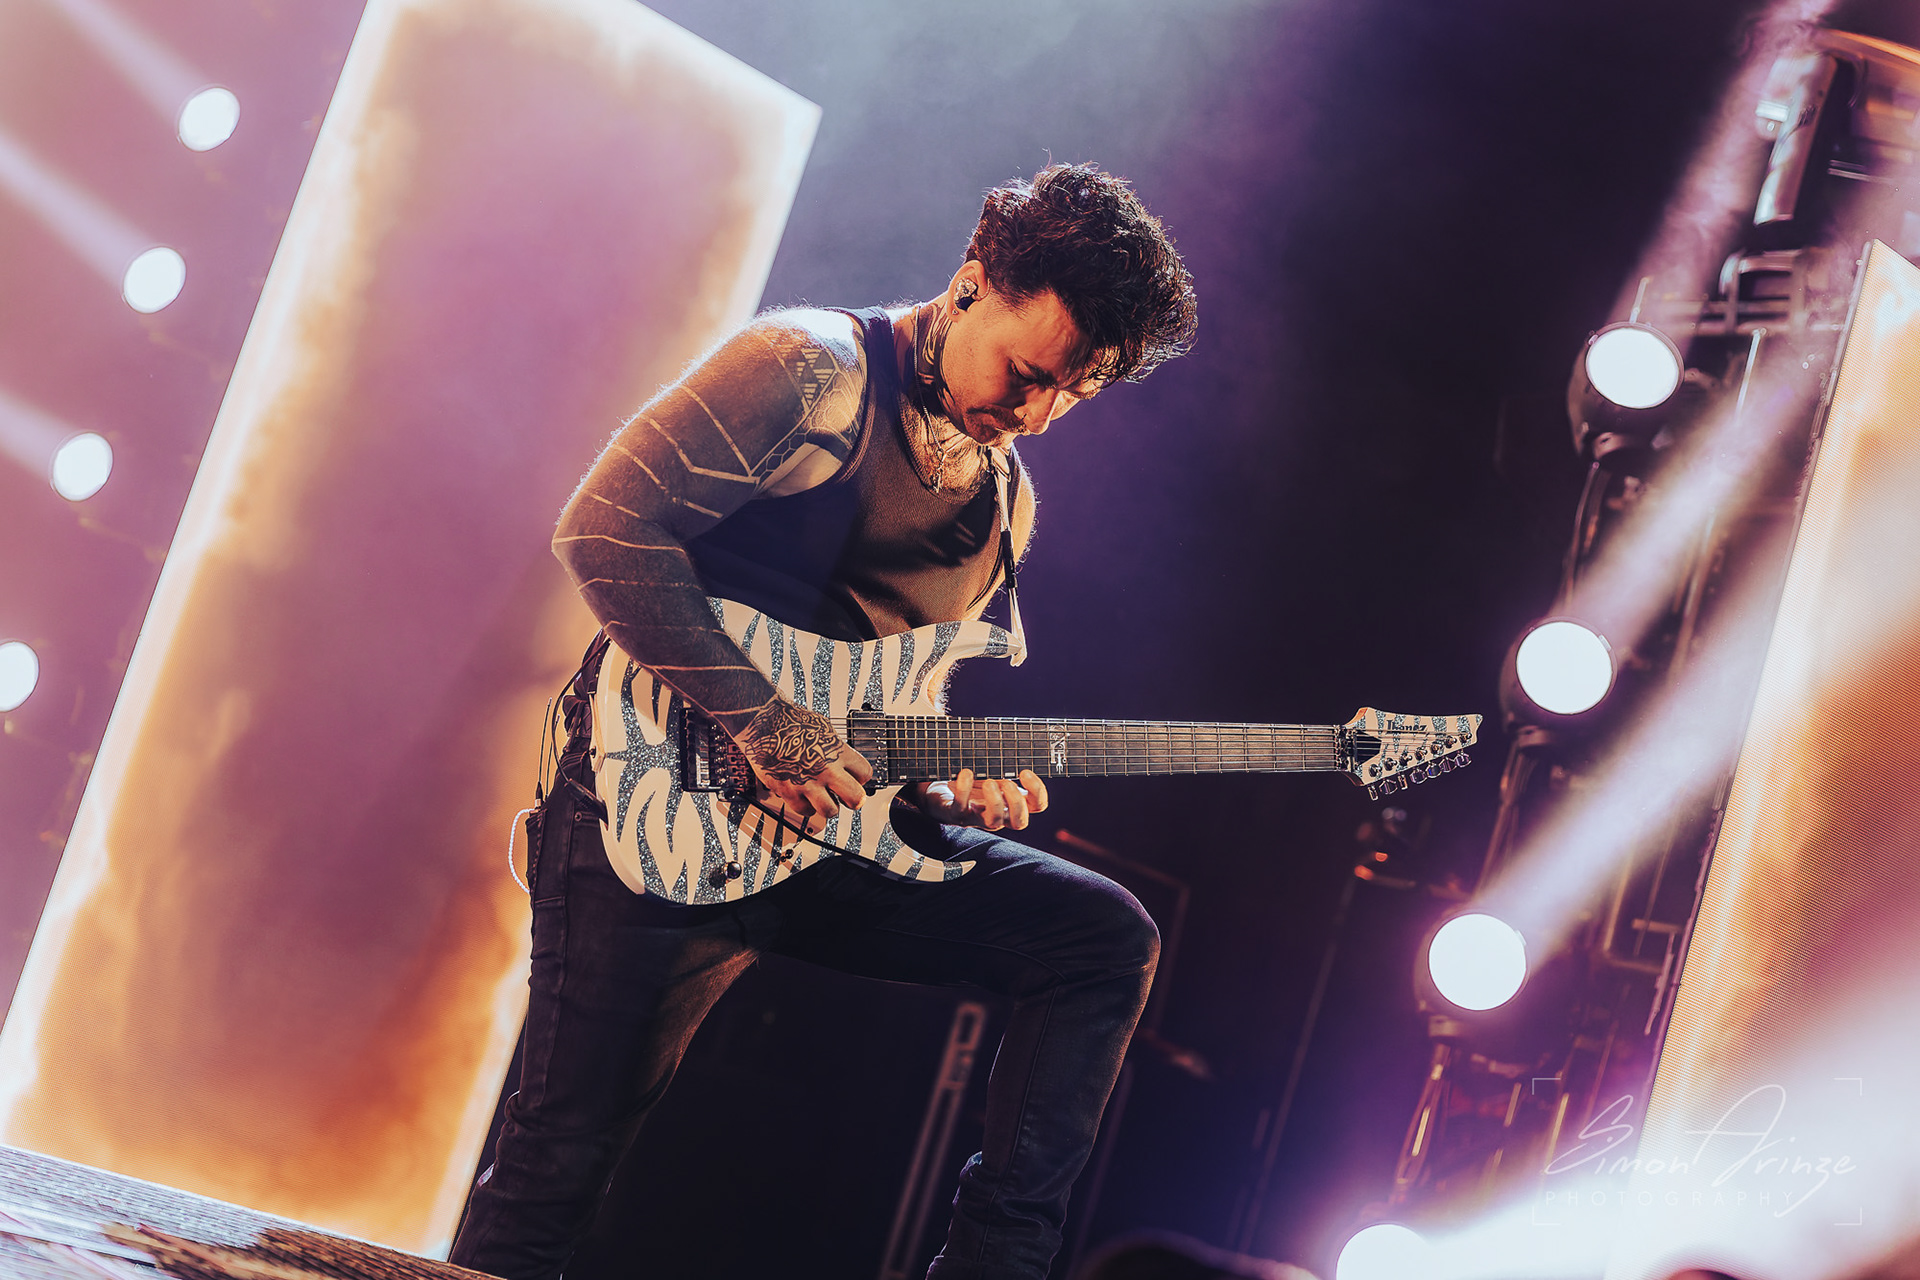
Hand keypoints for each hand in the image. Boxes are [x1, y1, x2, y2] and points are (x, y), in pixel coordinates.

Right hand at [737, 699, 871, 835]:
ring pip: (830, 811)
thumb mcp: (824, 728)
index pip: (865, 774)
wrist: (763, 721)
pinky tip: (802, 795)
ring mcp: (807, 782)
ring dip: (828, 806)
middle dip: (853, 800)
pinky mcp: (787, 791)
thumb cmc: (790, 720)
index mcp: (837, 752)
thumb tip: (844, 761)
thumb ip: (836, 749)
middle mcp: (825, 769)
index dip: (860, 777)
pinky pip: (803, 811)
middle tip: (846, 797)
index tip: (855, 777)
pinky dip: (804, 806)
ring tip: (823, 798)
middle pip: (856, 799)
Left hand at [912, 767, 1048, 830]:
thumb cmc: (972, 780)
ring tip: (988, 782)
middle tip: (1007, 782)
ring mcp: (977, 817)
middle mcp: (998, 814)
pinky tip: (965, 773)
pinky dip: (964, 790)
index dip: (1037, 791)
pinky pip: (960, 808)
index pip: (1037, 806)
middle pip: (1020, 822)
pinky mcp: (955, 814)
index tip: (1025, 771)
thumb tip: (1018, 740)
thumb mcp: (993, 769)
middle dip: (1017, 802)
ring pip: (994, 822)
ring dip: (994, 801)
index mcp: (1012, 802)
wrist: (940, 788)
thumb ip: (1007, 762)